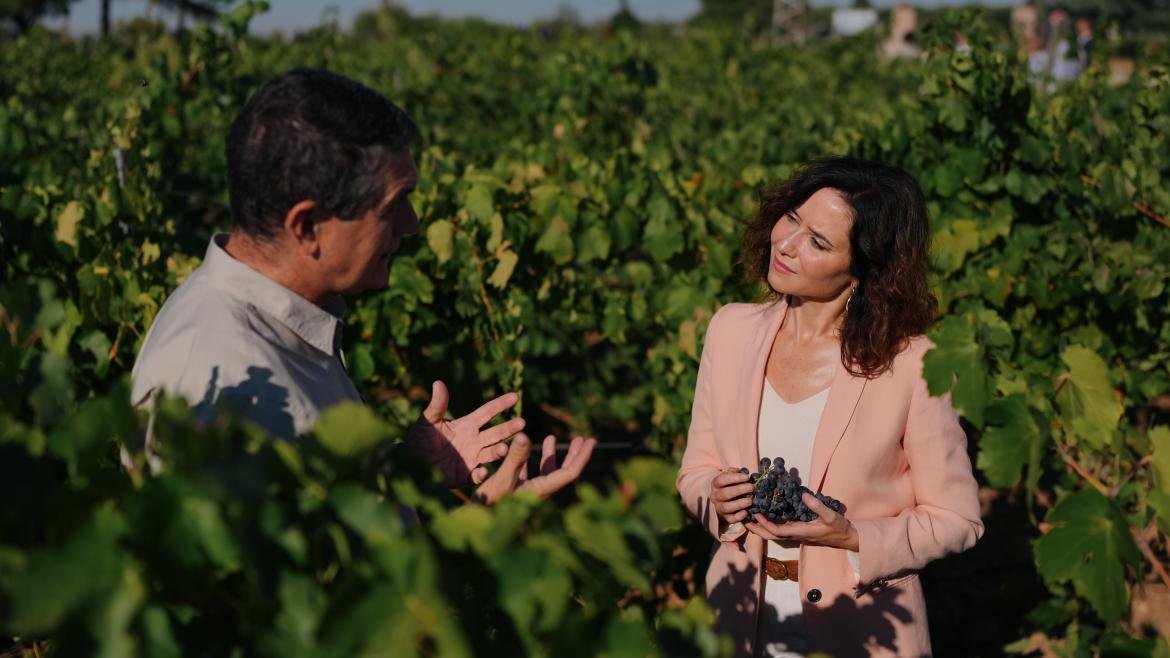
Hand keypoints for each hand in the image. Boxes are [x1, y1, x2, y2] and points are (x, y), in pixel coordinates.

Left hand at [404, 380, 524, 486]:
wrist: (411, 464)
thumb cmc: (419, 440)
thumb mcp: (428, 421)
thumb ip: (437, 405)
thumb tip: (438, 382)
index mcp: (466, 425)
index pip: (487, 412)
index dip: (500, 404)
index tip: (515, 396)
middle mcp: (473, 441)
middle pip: (495, 433)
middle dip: (509, 428)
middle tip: (522, 423)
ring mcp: (471, 458)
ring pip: (491, 453)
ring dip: (499, 450)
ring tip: (505, 448)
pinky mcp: (465, 475)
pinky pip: (477, 475)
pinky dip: (481, 474)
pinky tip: (482, 471)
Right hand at [474, 433, 596, 504]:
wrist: (474, 522)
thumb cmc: (489, 504)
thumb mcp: (503, 478)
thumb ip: (515, 457)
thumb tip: (524, 435)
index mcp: (542, 490)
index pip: (570, 473)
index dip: (582, 457)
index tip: (591, 440)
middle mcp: (539, 492)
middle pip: (563, 472)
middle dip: (574, 454)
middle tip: (584, 438)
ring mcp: (528, 492)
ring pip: (546, 472)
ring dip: (551, 455)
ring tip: (552, 437)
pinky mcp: (516, 491)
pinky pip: (529, 473)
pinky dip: (531, 460)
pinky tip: (526, 448)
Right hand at [710, 469, 754, 524]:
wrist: (723, 499)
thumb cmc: (730, 485)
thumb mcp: (730, 476)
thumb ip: (735, 473)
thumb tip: (744, 471)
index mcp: (716, 484)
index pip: (721, 480)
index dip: (734, 478)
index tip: (746, 477)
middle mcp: (715, 496)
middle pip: (724, 494)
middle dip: (739, 490)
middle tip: (751, 487)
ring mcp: (719, 508)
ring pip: (726, 507)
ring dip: (739, 504)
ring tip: (750, 501)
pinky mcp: (725, 517)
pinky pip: (730, 519)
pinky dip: (738, 517)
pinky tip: (746, 513)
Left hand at [744, 492, 859, 550]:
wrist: (845, 537)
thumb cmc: (838, 527)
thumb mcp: (831, 515)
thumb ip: (817, 506)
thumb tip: (803, 494)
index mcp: (801, 532)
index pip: (778, 531)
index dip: (766, 524)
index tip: (756, 514)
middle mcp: (795, 535)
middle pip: (771, 535)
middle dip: (757, 529)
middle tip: (743, 520)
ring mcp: (796, 533)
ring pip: (774, 534)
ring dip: (760, 528)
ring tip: (748, 518)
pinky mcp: (797, 530)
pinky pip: (779, 529)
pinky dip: (769, 524)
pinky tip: (763, 516)